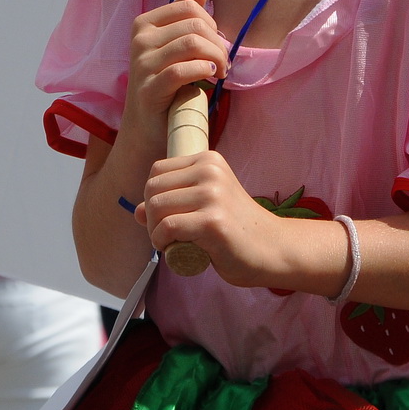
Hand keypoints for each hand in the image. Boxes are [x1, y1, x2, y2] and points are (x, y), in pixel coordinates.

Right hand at [123, 0, 227, 144]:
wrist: (148, 128)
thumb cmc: (166, 84)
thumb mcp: (175, 46)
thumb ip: (185, 17)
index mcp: (144, 24)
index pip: (189, 7)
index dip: (212, 23)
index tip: (216, 44)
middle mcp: (140, 40)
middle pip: (194, 25)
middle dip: (218, 43)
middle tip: (224, 63)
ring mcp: (141, 64)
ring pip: (192, 44)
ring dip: (216, 57)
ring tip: (221, 72)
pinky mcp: (149, 89)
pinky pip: (183, 70)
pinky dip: (203, 70)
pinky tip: (210, 77)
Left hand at [134, 149, 295, 287]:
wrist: (272, 249)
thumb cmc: (237, 229)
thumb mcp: (205, 206)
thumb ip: (174, 203)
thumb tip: (137, 210)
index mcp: (209, 160)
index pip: (157, 171)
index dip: (153, 197)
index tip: (165, 217)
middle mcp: (210, 171)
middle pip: (152, 189)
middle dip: (151, 216)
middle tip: (165, 234)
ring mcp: (213, 194)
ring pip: (157, 208)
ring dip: (154, 232)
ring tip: (170, 242)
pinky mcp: (213, 221)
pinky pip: (167, 228)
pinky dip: (161, 242)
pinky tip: (173, 249)